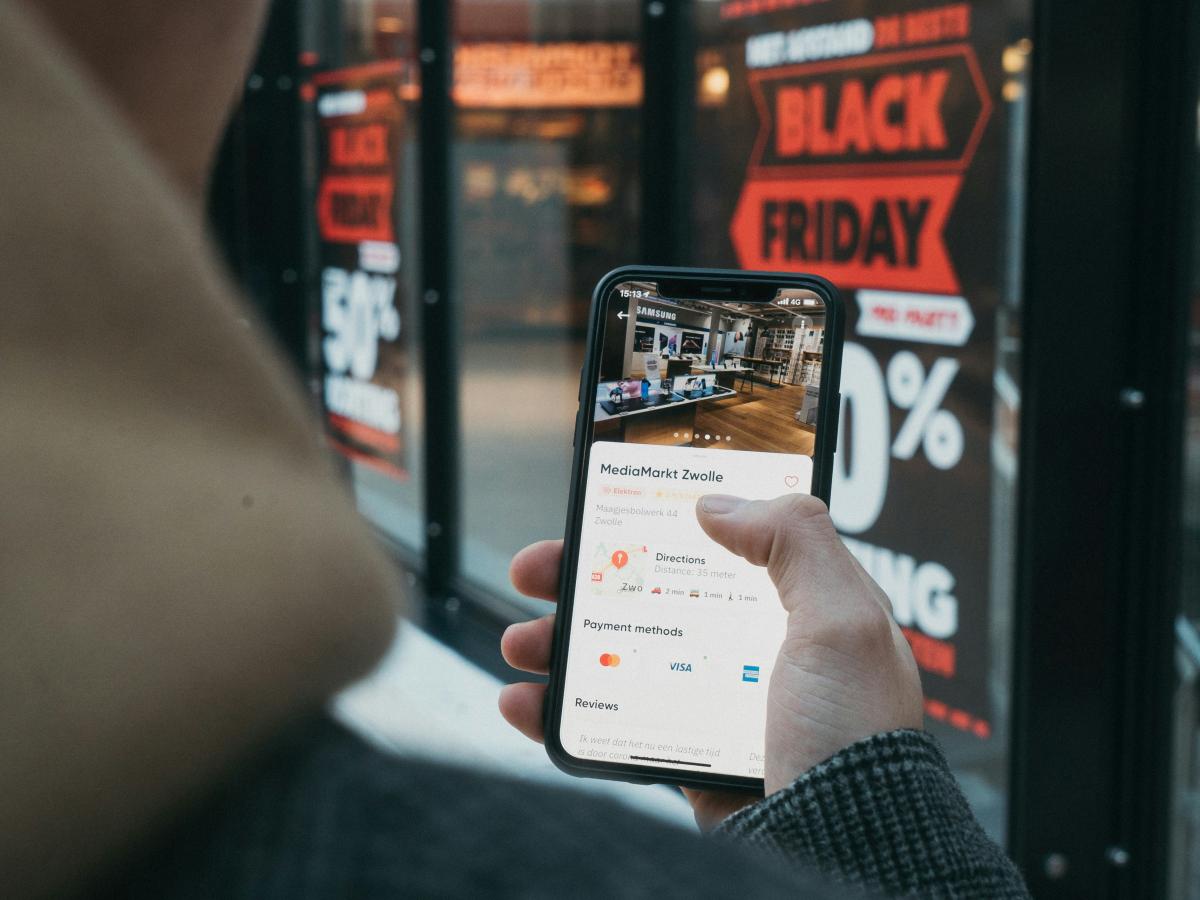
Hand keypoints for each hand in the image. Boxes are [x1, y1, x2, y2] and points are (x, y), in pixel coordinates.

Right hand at [499, 494, 922, 827]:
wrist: (836, 845)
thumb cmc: (853, 737)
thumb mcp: (841, 622)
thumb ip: (795, 541)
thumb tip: (718, 502)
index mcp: (796, 605)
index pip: (722, 539)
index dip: (662, 518)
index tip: (609, 504)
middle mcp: (752, 645)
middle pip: (654, 591)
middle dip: (588, 576)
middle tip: (538, 568)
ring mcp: (714, 698)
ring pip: (622, 652)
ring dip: (560, 641)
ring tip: (521, 640)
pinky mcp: (685, 749)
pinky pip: (612, 719)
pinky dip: (562, 710)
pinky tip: (526, 701)